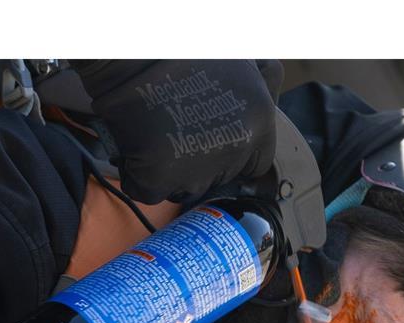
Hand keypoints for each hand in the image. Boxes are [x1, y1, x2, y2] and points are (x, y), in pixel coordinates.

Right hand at [73, 59, 279, 203]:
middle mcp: (235, 147)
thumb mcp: (241, 60)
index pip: (256, 163)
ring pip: (184, 188)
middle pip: (218, 178)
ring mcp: (198, 169)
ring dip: (170, 173)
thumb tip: (271, 83)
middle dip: (200, 163)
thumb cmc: (183, 52)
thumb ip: (261, 83)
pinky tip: (137, 149)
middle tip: (177, 132)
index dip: (232, 154)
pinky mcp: (159, 179)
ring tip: (155, 137)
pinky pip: (148, 191)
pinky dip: (139, 177)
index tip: (211, 141)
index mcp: (261, 118)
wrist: (132, 54)